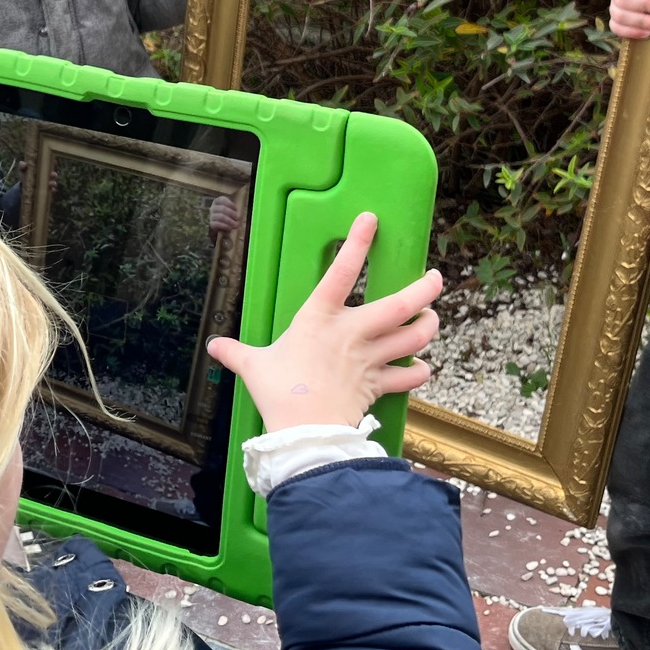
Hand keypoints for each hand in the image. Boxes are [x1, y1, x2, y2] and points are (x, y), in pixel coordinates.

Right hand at [206, 211, 440, 432]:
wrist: (305, 429)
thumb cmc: (279, 392)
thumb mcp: (254, 366)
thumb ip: (236, 352)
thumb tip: (214, 347)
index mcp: (319, 318)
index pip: (340, 272)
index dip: (357, 242)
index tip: (370, 219)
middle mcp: (351, 332)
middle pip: (400, 304)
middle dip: (425, 289)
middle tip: (436, 278)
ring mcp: (369, 358)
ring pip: (413, 337)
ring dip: (428, 326)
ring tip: (432, 318)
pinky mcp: (377, 384)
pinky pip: (408, 376)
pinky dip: (418, 372)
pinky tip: (421, 368)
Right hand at [208, 193, 244, 234]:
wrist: (217, 224)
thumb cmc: (225, 215)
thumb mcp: (228, 209)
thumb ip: (232, 210)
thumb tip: (238, 216)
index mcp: (217, 202)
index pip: (222, 200)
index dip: (230, 204)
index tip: (236, 209)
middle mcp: (213, 208)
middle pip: (222, 209)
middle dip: (232, 214)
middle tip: (238, 218)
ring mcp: (211, 216)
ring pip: (220, 217)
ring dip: (230, 221)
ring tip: (235, 225)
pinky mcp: (211, 224)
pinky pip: (217, 224)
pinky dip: (225, 226)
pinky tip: (230, 228)